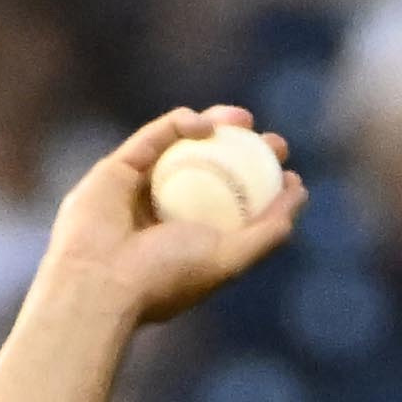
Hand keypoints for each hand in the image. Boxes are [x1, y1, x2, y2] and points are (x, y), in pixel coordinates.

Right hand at [38, 108, 304, 330]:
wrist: (101, 281)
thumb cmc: (166, 277)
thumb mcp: (230, 259)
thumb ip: (268, 233)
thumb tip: (300, 193)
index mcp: (195, 242)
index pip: (237, 205)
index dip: (265, 185)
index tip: (289, 172)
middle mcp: (169, 215)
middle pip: (215, 171)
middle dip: (247, 151)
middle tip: (274, 142)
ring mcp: (141, 190)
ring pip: (185, 148)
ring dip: (217, 126)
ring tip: (246, 119)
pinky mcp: (116, 169)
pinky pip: (153, 137)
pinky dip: (180, 125)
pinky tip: (206, 124)